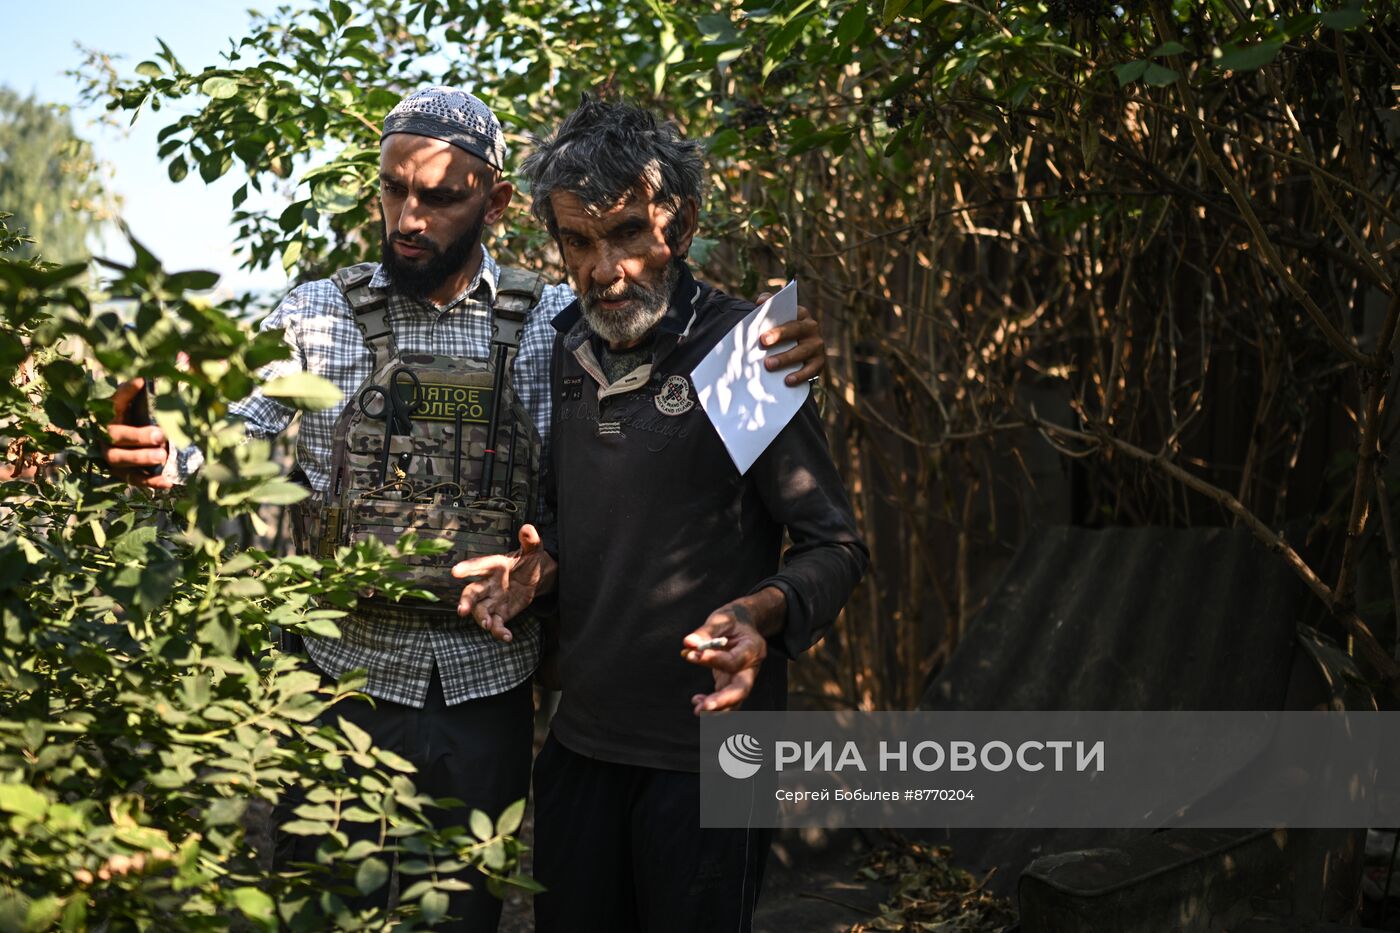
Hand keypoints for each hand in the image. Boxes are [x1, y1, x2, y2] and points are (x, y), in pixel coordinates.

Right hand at [104, 378, 171, 488]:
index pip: (114, 400)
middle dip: (137, 436)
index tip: (142, 381)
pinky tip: (168, 482)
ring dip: (141, 458)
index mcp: (109, 413)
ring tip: (162, 456)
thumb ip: (141, 393)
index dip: (126, 391)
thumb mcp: (137, 404)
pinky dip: (151, 481)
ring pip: (121, 459)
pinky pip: (134, 479)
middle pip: (115, 435)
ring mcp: (112, 455)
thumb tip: (149, 377)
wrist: (130, 444)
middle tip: (159, 435)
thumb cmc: (136, 418)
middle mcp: (105, 435)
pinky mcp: (121, 473)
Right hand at [452, 523, 555, 642]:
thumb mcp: (533, 550)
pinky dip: (499, 631)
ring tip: (488, 626)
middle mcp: (489, 583)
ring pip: (481, 610)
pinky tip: (507, 637)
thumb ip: (530, 541)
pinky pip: (497, 623)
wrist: (536, 577)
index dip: (467, 568)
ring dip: (482, 618)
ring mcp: (493, 599)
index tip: (455, 571)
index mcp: (495, 565)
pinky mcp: (501, 613)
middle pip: (472, 592)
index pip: (479, 565)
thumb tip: (528, 528)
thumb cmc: (529, 560)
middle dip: (466, 601)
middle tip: (462, 610)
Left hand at [682, 598, 769, 713]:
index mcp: (753, 648)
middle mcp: (751, 667)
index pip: (734, 661)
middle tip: (705, 706)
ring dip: (718, 708)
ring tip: (697, 710)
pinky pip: (725, 699)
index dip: (713, 659)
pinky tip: (696, 700)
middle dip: (724, 700)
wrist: (743, 624)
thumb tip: (688, 643)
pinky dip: (712, 703)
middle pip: (742, 689)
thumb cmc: (732, 620)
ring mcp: (743, 677)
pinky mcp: (732, 683)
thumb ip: (705, 632)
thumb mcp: (721, 619)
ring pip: (735, 700)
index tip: (691, 655)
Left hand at [757, 297, 824, 386]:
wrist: (795, 350)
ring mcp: (817, 346)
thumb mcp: (776, 316)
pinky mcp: (819, 363)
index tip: (762, 336)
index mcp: (801, 315)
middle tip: (763, 343)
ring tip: (769, 365)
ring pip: (802, 352)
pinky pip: (810, 370)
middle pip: (796, 330)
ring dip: (785, 358)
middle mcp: (812, 328)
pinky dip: (800, 376)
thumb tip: (760, 302)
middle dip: (779, 336)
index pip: (791, 315)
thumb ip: (768, 304)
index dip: (778, 325)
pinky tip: (787, 381)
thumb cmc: (781, 330)